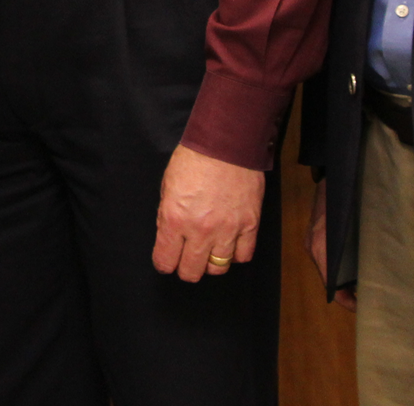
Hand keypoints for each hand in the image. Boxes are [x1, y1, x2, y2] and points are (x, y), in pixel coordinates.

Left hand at [152, 145, 264, 281]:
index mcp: (174, 219)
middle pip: (192, 271)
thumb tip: (170, 237)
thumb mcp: (168, 186)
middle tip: (186, 258)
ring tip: (209, 250)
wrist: (226, 143)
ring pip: (218, 268)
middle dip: (186, 268)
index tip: (166, 260)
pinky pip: (243, 255)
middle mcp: (200, 230)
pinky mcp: (249, 224)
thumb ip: (168, 216)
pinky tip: (229, 244)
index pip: (165, 261)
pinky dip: (235, 254)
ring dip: (211, 262)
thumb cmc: (193, 159)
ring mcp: (227, 229)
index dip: (164, 263)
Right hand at [308, 179, 356, 311]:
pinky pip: (329, 259)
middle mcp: (314, 248)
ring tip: (369, 286)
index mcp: (320, 248)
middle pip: (330, 280)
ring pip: (330, 270)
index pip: (330, 285)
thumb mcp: (352, 225)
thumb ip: (355, 249)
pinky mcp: (317, 236)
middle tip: (372, 299)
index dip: (346, 300)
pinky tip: (359, 268)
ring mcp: (314, 242)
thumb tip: (368, 277)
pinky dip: (343, 268)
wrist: (333, 174)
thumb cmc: (344, 198)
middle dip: (349, 292)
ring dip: (347, 280)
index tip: (363, 308)